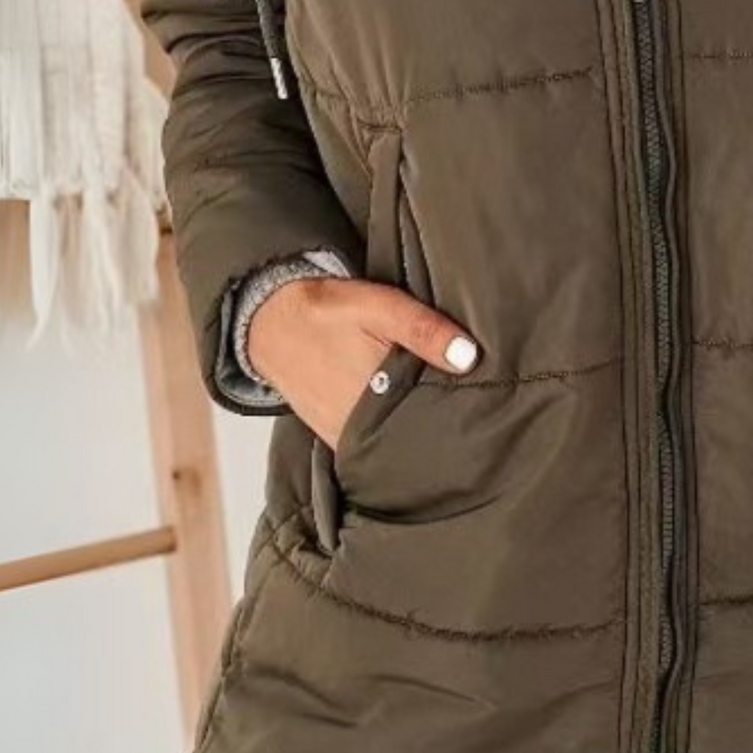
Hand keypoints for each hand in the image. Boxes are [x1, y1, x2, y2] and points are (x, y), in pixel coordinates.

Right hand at [247, 276, 480, 447]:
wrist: (269, 323)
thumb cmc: (326, 310)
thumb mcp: (379, 306)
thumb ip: (423, 329)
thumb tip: (468, 358)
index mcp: (378, 392)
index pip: (433, 416)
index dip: (460, 412)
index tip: (482, 405)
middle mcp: (360, 424)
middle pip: (416, 434)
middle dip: (441, 423)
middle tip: (469, 411)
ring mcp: (345, 436)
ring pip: (393, 443)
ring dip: (414, 431)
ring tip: (442, 416)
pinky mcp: (334, 438)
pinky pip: (369, 447)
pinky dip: (388, 435)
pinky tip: (404, 419)